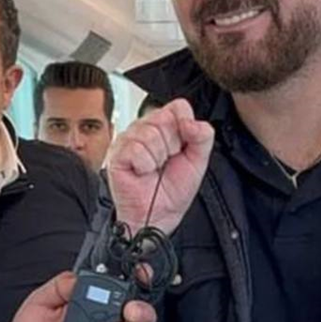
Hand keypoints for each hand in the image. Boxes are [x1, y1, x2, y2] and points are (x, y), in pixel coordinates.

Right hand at [107, 99, 213, 234]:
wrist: (160, 215)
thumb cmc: (173, 189)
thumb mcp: (198, 160)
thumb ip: (203, 136)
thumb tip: (192, 122)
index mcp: (165, 126)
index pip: (178, 107)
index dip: (185, 124)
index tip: (183, 146)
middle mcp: (145, 128)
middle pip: (164, 118)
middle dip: (173, 146)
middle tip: (167, 162)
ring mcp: (129, 139)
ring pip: (150, 134)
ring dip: (158, 158)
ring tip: (154, 169)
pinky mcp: (117, 153)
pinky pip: (136, 149)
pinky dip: (145, 165)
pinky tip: (142, 172)